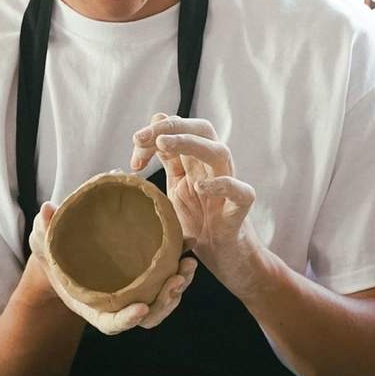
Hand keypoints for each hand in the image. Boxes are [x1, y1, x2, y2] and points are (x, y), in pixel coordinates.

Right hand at [29, 200, 197, 333]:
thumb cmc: (55, 250)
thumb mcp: (45, 240)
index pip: (111, 323)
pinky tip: (189, 243)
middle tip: (177, 279)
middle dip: (165, 302)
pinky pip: (168, 276)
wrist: (67, 250)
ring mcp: (135, 293)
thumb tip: (47, 209)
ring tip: (189, 263)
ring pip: (163, 301)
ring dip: (179, 285)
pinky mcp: (148, 276)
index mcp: (92, 305)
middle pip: (146, 315)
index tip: (141, 309)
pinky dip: (180, 264)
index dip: (127, 319)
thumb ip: (45, 229)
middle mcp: (117, 305)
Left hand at [130, 114, 266, 295]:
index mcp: (196, 161)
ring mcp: (230, 185)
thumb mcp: (175, 187)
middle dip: (173, 126)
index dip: (155, 132)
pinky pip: (239, 190)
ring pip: (220, 152)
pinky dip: (222, 185)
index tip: (133, 150)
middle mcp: (214, 167)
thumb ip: (168, 158)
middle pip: (203, 129)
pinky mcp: (241, 208)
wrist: (224, 257)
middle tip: (141, 137)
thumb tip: (156, 118)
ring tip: (163, 144)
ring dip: (191, 143)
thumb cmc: (199, 222)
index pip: (181, 129)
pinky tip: (201, 187)